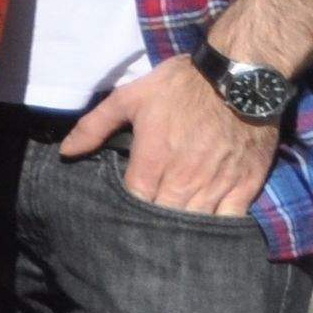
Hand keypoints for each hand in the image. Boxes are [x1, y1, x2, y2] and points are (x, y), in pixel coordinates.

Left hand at [61, 57, 278, 218]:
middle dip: (152, 227)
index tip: (120, 215)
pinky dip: (218, 226)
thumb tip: (65, 152)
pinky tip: (207, 231)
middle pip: (164, 218)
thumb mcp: (129, 97)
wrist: (241, 75)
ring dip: (183, 232)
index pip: (134, 202)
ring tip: (171, 237)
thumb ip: (94, 126)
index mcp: (153, 160)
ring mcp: (218, 182)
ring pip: (196, 222)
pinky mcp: (246, 182)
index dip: (126, 212)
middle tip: (144, 230)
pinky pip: (231, 217)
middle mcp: (185, 178)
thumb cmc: (181, 85)